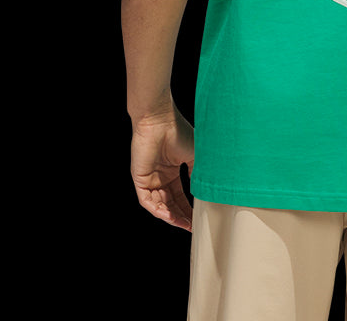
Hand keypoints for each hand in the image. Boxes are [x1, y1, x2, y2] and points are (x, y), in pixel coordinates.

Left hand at [130, 106, 194, 230]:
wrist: (160, 120)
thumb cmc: (178, 132)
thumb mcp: (195, 155)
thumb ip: (198, 174)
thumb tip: (206, 192)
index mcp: (172, 169)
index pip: (180, 194)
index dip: (189, 207)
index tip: (199, 217)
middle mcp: (160, 176)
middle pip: (170, 203)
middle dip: (181, 216)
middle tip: (193, 226)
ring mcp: (150, 178)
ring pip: (159, 205)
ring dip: (171, 216)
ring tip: (184, 224)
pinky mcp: (139, 179)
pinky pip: (148, 201)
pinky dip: (158, 210)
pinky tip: (170, 216)